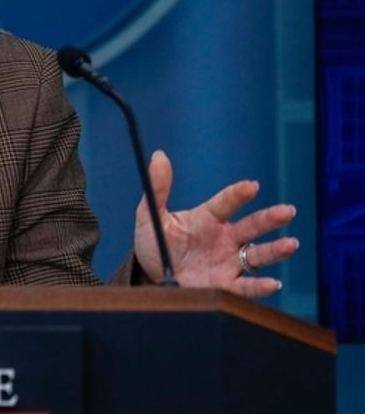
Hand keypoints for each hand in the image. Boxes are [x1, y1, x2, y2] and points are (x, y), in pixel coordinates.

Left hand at [133, 151, 297, 296]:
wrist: (152, 275)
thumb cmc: (155, 242)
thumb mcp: (151, 215)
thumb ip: (157, 188)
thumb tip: (158, 155)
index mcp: (207, 218)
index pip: (225, 203)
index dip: (238, 194)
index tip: (251, 186)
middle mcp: (224, 238)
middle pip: (252, 226)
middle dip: (270, 218)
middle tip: (288, 211)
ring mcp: (228, 261)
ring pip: (257, 254)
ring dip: (275, 250)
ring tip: (291, 244)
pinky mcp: (225, 284)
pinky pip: (246, 285)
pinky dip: (259, 286)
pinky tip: (273, 283)